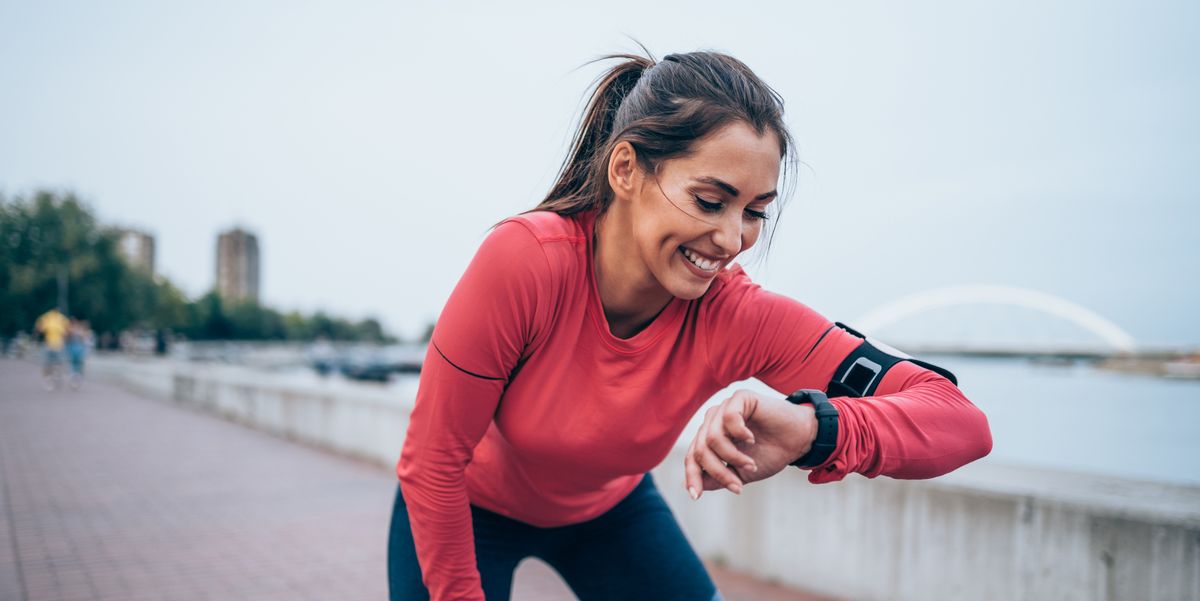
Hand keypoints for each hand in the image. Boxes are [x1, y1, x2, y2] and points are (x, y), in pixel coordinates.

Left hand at [683, 389, 816, 499]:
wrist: (798, 439)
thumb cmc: (769, 454)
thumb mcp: (740, 473)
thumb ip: (717, 478)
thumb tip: (692, 487)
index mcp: (710, 437)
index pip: (693, 457)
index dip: (692, 477)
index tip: (696, 497)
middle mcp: (713, 421)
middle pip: (701, 449)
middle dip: (718, 472)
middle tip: (738, 486)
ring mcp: (725, 408)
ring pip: (712, 437)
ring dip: (733, 457)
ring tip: (751, 465)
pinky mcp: (740, 398)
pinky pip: (729, 418)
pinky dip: (740, 433)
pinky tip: (752, 440)